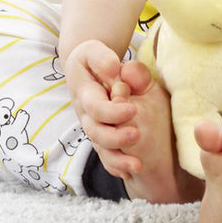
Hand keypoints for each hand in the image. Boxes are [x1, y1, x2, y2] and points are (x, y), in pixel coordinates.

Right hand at [63, 39, 139, 179]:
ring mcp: (93, 127)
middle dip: (115, 138)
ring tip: (137, 164)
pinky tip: (131, 171)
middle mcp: (86, 115)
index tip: (132, 109)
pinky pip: (106, 157)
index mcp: (85, 94)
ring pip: (101, 149)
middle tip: (136, 135)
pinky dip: (116, 166)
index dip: (112, 111)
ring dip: (118, 158)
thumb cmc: (94, 59)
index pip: (95, 108)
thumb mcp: (95, 51)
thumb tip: (115, 72)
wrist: (84, 68)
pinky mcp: (101, 136)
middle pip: (96, 133)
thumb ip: (104, 60)